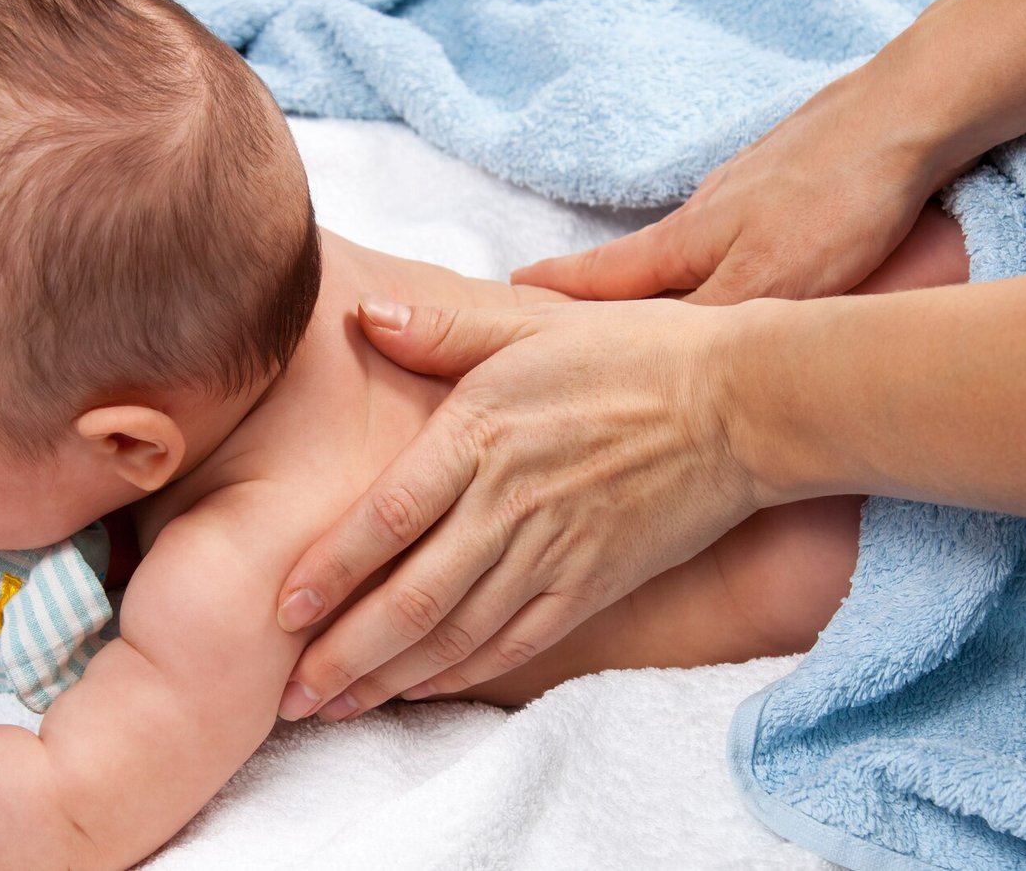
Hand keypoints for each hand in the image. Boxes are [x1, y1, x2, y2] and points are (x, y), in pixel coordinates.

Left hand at [275, 296, 758, 720]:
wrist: (744, 404)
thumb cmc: (632, 353)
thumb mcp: (533, 321)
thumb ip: (445, 325)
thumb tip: (368, 315)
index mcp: (481, 437)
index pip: (387, 517)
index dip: (330, 571)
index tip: (281, 611)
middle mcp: (508, 507)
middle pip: (411, 599)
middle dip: (343, 655)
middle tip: (290, 696)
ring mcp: (553, 555)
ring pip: (456, 635)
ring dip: (389, 678)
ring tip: (336, 709)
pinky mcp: (591, 586)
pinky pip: (514, 644)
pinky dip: (461, 675)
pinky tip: (419, 690)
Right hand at [514, 71, 963, 304]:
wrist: (902, 121)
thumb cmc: (832, 201)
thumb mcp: (767, 284)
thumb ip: (706, 328)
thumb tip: (646, 369)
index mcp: (680, 245)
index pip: (595, 279)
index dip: (550, 296)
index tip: (505, 301)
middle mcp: (699, 222)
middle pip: (629, 271)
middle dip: (592, 301)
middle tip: (555, 325)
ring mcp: (740, 204)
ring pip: (681, 260)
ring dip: (652, 291)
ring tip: (638, 323)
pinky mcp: (782, 196)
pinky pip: (725, 246)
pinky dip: (706, 272)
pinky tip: (726, 281)